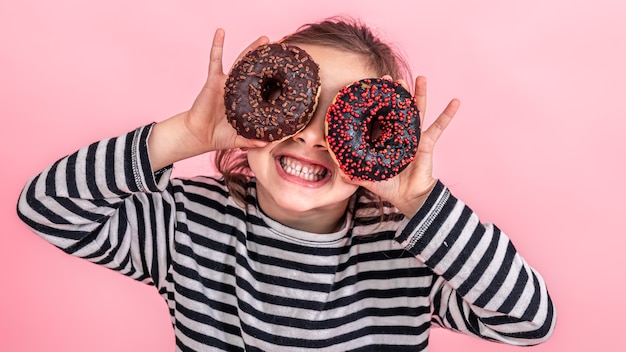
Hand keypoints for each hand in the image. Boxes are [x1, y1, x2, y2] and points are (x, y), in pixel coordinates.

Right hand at [148, 29, 268, 169]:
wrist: (199, 135)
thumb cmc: (218, 136)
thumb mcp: (239, 138)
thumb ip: (251, 140)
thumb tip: (267, 144)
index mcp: (247, 101)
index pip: (265, 88)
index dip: (276, 80)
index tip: (289, 72)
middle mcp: (239, 89)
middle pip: (257, 71)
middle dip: (268, 61)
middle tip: (281, 48)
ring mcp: (227, 83)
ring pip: (241, 62)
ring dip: (251, 49)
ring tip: (264, 38)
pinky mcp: (214, 80)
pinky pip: (215, 60)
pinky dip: (217, 45)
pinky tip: (220, 32)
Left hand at [353, 76, 459, 216]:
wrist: (409, 198)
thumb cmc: (390, 187)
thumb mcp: (368, 178)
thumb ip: (354, 174)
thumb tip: (340, 171)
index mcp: (384, 139)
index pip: (379, 116)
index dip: (377, 103)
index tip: (374, 87)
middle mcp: (399, 133)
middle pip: (398, 108)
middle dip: (396, 93)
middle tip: (392, 78)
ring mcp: (414, 136)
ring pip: (418, 111)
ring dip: (420, 94)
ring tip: (421, 77)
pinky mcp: (427, 142)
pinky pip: (439, 127)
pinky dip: (448, 114)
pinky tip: (455, 101)